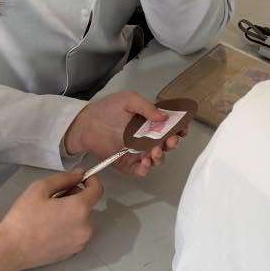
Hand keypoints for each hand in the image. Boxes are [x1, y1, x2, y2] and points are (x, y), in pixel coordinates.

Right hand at [0, 170, 102, 270]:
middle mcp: (86, 227)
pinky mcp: (73, 253)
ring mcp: (81, 242)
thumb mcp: (40, 188)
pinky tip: (50, 229)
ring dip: (72, 213)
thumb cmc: (24, 217)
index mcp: (80, 209)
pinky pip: (76, 233)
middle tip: (53, 198)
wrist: (11, 250)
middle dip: (75, 197)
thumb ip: (64, 178)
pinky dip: (69, 227)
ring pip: (82, 219)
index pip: (97, 189)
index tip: (79, 179)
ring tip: (49, 215)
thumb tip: (80, 174)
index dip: (91, 180)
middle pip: (88, 205)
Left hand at [64, 91, 181, 176]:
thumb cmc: (108, 109)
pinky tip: (144, 163)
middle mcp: (148, 137)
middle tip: (170, 141)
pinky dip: (145, 169)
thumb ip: (147, 108)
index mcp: (151, 122)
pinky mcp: (127, 163)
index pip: (171, 126)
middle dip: (172, 144)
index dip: (180, 128)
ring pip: (157, 158)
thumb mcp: (128, 100)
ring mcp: (138, 151)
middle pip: (167, 144)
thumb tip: (164, 118)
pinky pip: (140, 170)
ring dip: (160, 157)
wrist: (87, 123)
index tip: (182, 129)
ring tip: (154, 152)